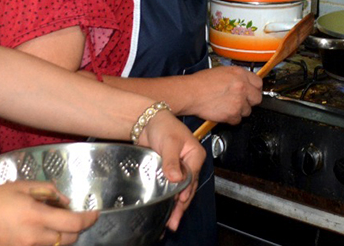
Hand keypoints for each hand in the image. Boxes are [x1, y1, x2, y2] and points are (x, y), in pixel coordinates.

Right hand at [0, 180, 97, 245]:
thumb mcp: (16, 186)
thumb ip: (44, 190)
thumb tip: (64, 200)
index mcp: (35, 215)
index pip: (74, 223)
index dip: (89, 218)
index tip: (95, 212)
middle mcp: (34, 237)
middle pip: (69, 239)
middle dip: (77, 228)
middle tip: (74, 216)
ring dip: (61, 236)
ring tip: (53, 222)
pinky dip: (45, 242)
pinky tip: (37, 231)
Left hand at [137, 110, 205, 230]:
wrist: (148, 122)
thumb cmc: (163, 125)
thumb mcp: (169, 141)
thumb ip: (171, 160)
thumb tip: (176, 177)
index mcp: (195, 155)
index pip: (192, 177)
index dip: (186, 191)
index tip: (180, 200)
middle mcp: (190, 164)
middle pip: (188, 188)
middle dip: (182, 205)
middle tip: (175, 220)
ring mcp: (180, 169)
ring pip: (181, 191)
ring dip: (176, 206)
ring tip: (172, 222)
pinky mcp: (169, 172)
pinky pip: (171, 189)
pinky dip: (169, 200)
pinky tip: (166, 210)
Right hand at [182, 66, 262, 123]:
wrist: (190, 93)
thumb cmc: (200, 83)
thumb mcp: (221, 72)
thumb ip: (236, 78)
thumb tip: (243, 83)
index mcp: (239, 74)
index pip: (259, 83)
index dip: (254, 89)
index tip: (251, 92)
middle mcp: (242, 86)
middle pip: (257, 98)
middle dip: (249, 101)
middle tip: (240, 101)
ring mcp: (238, 101)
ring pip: (247, 111)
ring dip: (239, 111)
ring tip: (227, 106)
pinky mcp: (232, 113)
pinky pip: (237, 120)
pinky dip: (231, 119)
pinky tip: (223, 112)